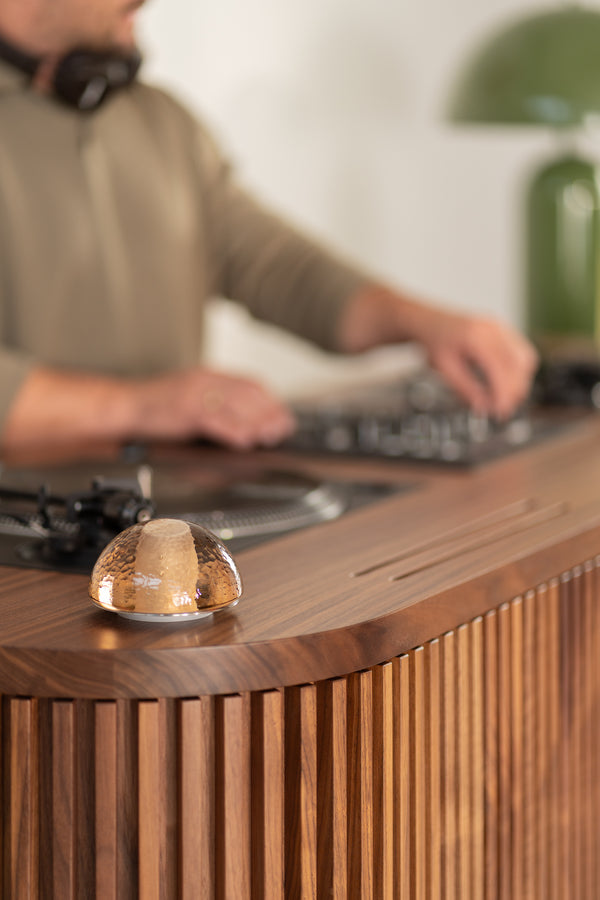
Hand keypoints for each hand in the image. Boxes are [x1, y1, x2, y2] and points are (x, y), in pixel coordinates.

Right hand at [132, 367, 296, 448]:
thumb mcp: (190, 400)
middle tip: (284, 429)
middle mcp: (205, 381)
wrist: (123, 406)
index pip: (250, 384)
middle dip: (270, 413)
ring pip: (237, 406)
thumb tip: (244, 427)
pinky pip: (216, 420)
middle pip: (249, 394)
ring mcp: (195, 393)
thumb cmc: (155, 409)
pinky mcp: (185, 409)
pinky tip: (246, 441)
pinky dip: (234, 431)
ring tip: (271, 436)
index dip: (270, 401)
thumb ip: (215, 408)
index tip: (283, 415)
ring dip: (258, 422)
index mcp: (209, 377)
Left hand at [338, 285, 537, 416]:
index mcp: (476, 337)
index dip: (504, 393)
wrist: (429, 322)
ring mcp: (501, 327)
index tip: (500, 412)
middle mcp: (493, 328)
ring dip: (519, 381)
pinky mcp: (504, 330)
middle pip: (518, 364)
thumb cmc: (434, 343)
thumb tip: (484, 408)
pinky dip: (518, 371)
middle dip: (514, 391)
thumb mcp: (445, 370)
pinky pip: (522, 352)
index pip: (501, 368)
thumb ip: (466, 389)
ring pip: (525, 358)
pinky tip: (506, 383)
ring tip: (504, 399)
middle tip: (502, 411)